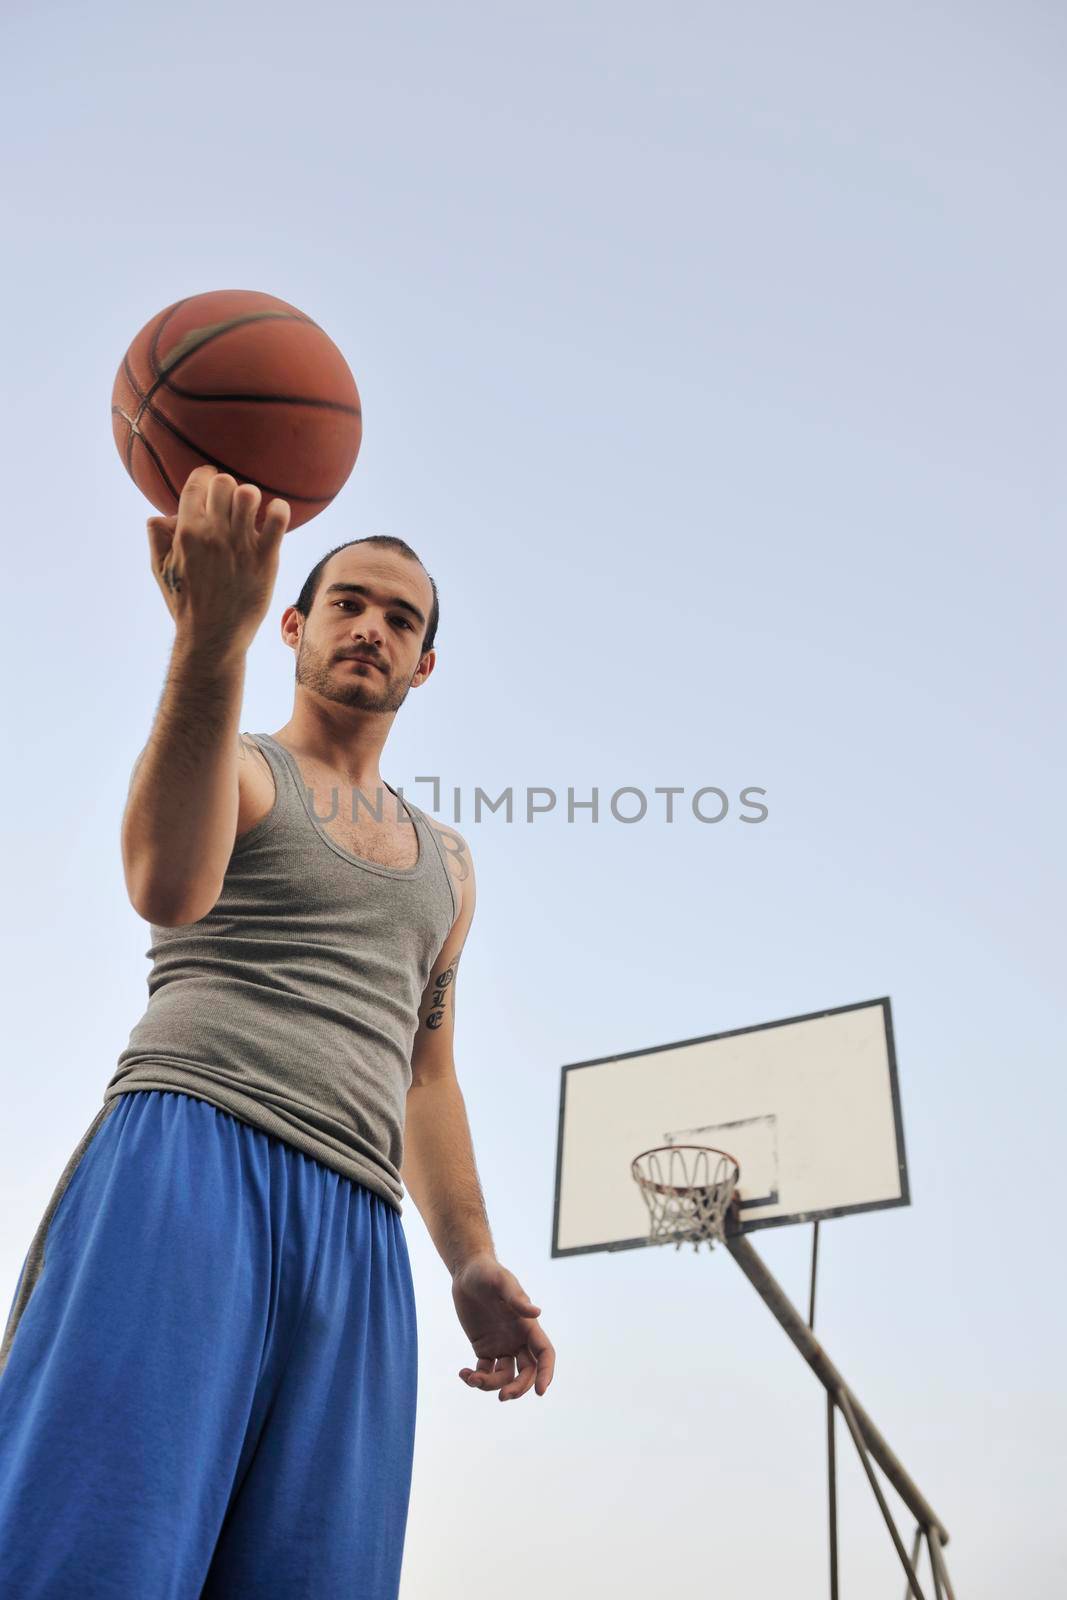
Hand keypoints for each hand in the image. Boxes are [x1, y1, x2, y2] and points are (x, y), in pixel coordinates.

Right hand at [146, 465, 290, 652]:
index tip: (212, 486)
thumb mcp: (161, 570)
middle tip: (231, 505)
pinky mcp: (265, 558)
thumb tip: (161, 515)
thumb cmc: (186, 603)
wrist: (213, 636)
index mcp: (186, 531)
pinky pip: (278, 518)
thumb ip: (158, 538)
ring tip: (251, 513)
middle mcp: (213, 533)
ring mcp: (240, 544)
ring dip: (251, 498)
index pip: (198, 483)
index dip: (206, 478)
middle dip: (228, 488)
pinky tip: (274, 517)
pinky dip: (279, 510)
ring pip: (249, 493)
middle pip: (224, 482)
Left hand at [452, 1254, 555, 1401]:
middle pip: (527, 1372)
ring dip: (492, 1385)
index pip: (544, 1353)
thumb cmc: (487, 1273)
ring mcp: (501, 1346)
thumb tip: (537, 1313)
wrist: (467, 1273)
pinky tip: (463, 1373)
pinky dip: (475, 1378)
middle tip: (502, 1397)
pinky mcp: (484, 1349)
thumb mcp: (501, 1282)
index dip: (546, 1372)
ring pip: (505, 1376)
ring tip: (472, 1378)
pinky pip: (485, 1372)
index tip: (540, 1391)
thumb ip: (516, 1298)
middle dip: (518, 1388)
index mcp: (527, 1325)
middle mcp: (517, 1339)